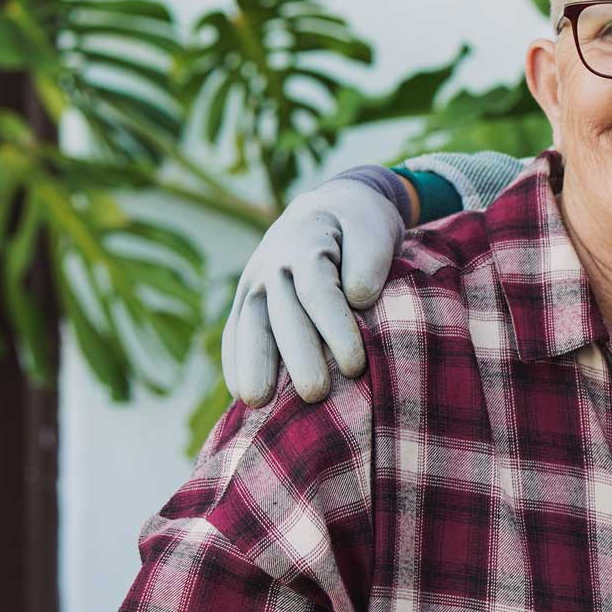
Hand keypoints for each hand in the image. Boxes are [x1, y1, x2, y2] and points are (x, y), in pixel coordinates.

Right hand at [222, 176, 403, 404]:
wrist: (331, 208)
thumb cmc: (361, 226)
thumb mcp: (375, 229)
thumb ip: (370, 259)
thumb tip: (357, 298)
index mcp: (306, 240)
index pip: (318, 290)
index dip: (335, 328)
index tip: (355, 365)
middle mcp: (272, 261)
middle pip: (282, 313)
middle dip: (297, 356)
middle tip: (315, 395)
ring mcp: (254, 280)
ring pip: (251, 323)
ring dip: (254, 364)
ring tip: (259, 403)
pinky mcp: (247, 297)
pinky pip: (235, 329)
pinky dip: (235, 360)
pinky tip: (240, 392)